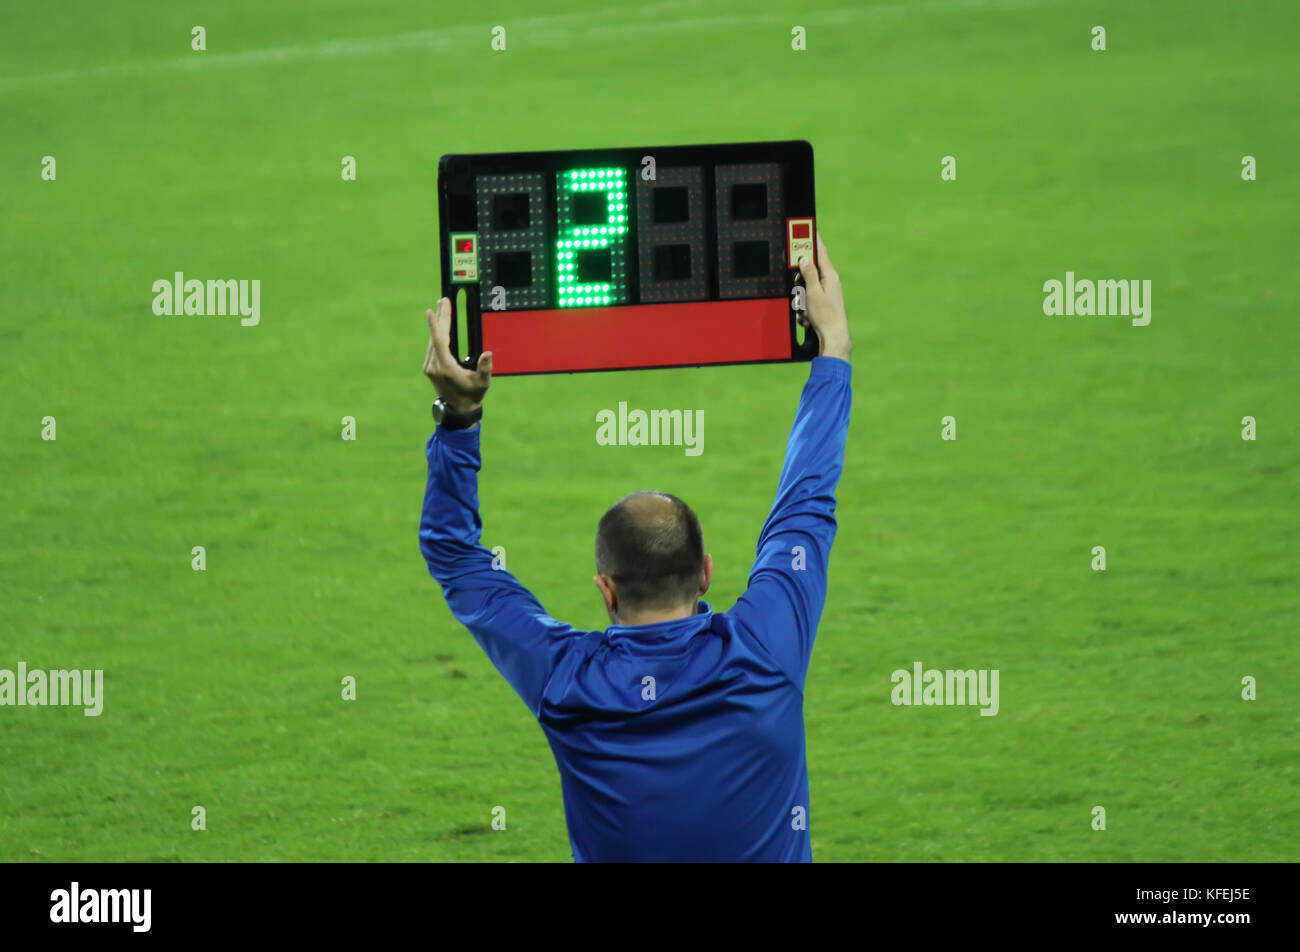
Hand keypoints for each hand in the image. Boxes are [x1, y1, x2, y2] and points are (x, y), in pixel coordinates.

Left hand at [423, 298, 492, 410]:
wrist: (459, 410)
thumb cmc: (472, 395)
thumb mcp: (482, 383)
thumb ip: (485, 368)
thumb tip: (488, 354)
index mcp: (446, 368)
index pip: (439, 342)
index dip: (436, 326)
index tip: (431, 311)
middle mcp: (434, 366)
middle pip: (436, 337)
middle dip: (441, 318)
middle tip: (443, 300)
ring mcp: (430, 367)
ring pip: (433, 341)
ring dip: (438, 324)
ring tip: (442, 306)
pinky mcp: (429, 367)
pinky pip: (432, 346)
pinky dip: (436, 334)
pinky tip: (441, 324)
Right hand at [796, 234, 850, 362]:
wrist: (834, 337)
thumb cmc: (825, 316)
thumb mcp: (813, 292)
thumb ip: (808, 273)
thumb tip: (804, 258)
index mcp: (830, 276)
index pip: (821, 252)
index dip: (813, 240)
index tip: (809, 229)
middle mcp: (830, 282)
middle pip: (809, 271)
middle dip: (800, 281)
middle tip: (799, 291)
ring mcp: (827, 292)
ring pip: (806, 287)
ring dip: (801, 297)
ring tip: (806, 309)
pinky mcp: (823, 303)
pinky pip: (808, 300)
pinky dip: (804, 307)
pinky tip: (808, 317)